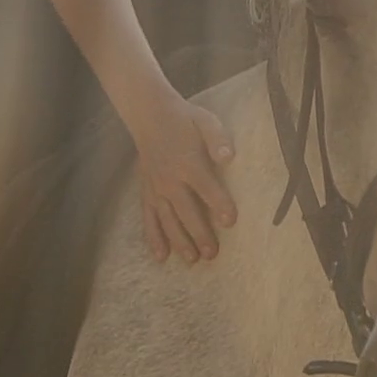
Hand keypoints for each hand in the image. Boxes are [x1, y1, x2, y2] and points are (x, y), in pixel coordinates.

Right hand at [126, 92, 236, 262]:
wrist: (150, 116)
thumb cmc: (185, 120)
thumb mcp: (206, 121)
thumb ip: (218, 139)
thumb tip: (228, 156)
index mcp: (188, 163)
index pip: (206, 187)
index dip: (219, 203)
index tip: (230, 222)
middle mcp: (170, 180)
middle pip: (187, 211)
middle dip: (199, 233)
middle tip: (212, 254)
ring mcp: (156, 189)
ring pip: (167, 220)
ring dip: (179, 241)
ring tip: (192, 260)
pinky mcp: (146, 193)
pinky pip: (148, 218)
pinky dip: (153, 237)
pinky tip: (160, 256)